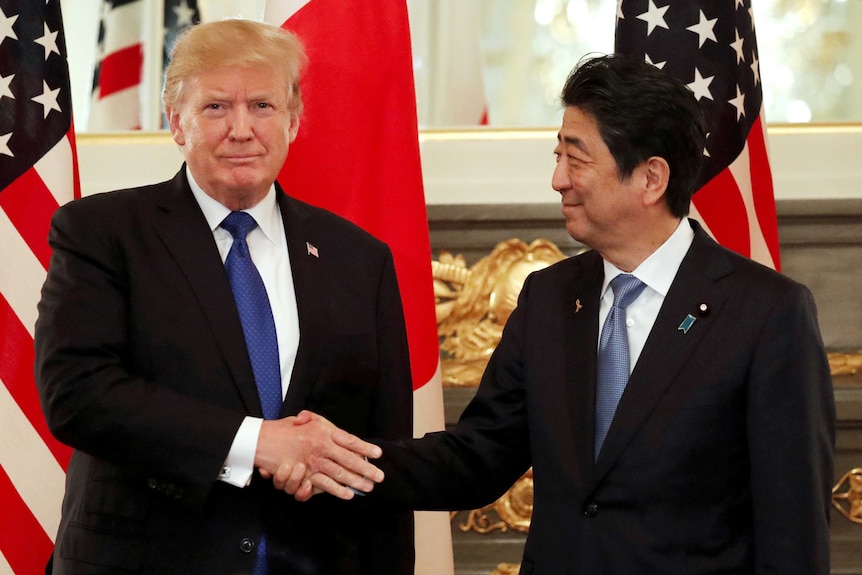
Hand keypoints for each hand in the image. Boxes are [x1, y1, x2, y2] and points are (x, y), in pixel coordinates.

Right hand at [255, 410, 382, 500]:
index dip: (365, 447)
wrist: (261, 440)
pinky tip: (348, 494)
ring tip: (369, 486)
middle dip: (366, 469)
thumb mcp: (304, 420)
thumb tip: (332, 427)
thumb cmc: (284, 429)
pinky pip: (325, 484)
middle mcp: (322, 446)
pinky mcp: (305, 474)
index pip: (349, 440)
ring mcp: (314, 461)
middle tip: (380, 476)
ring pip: (340, 473)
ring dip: (356, 481)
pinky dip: (338, 490)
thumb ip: (319, 422)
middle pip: (349, 459)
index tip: (378, 454)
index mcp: (323, 431)